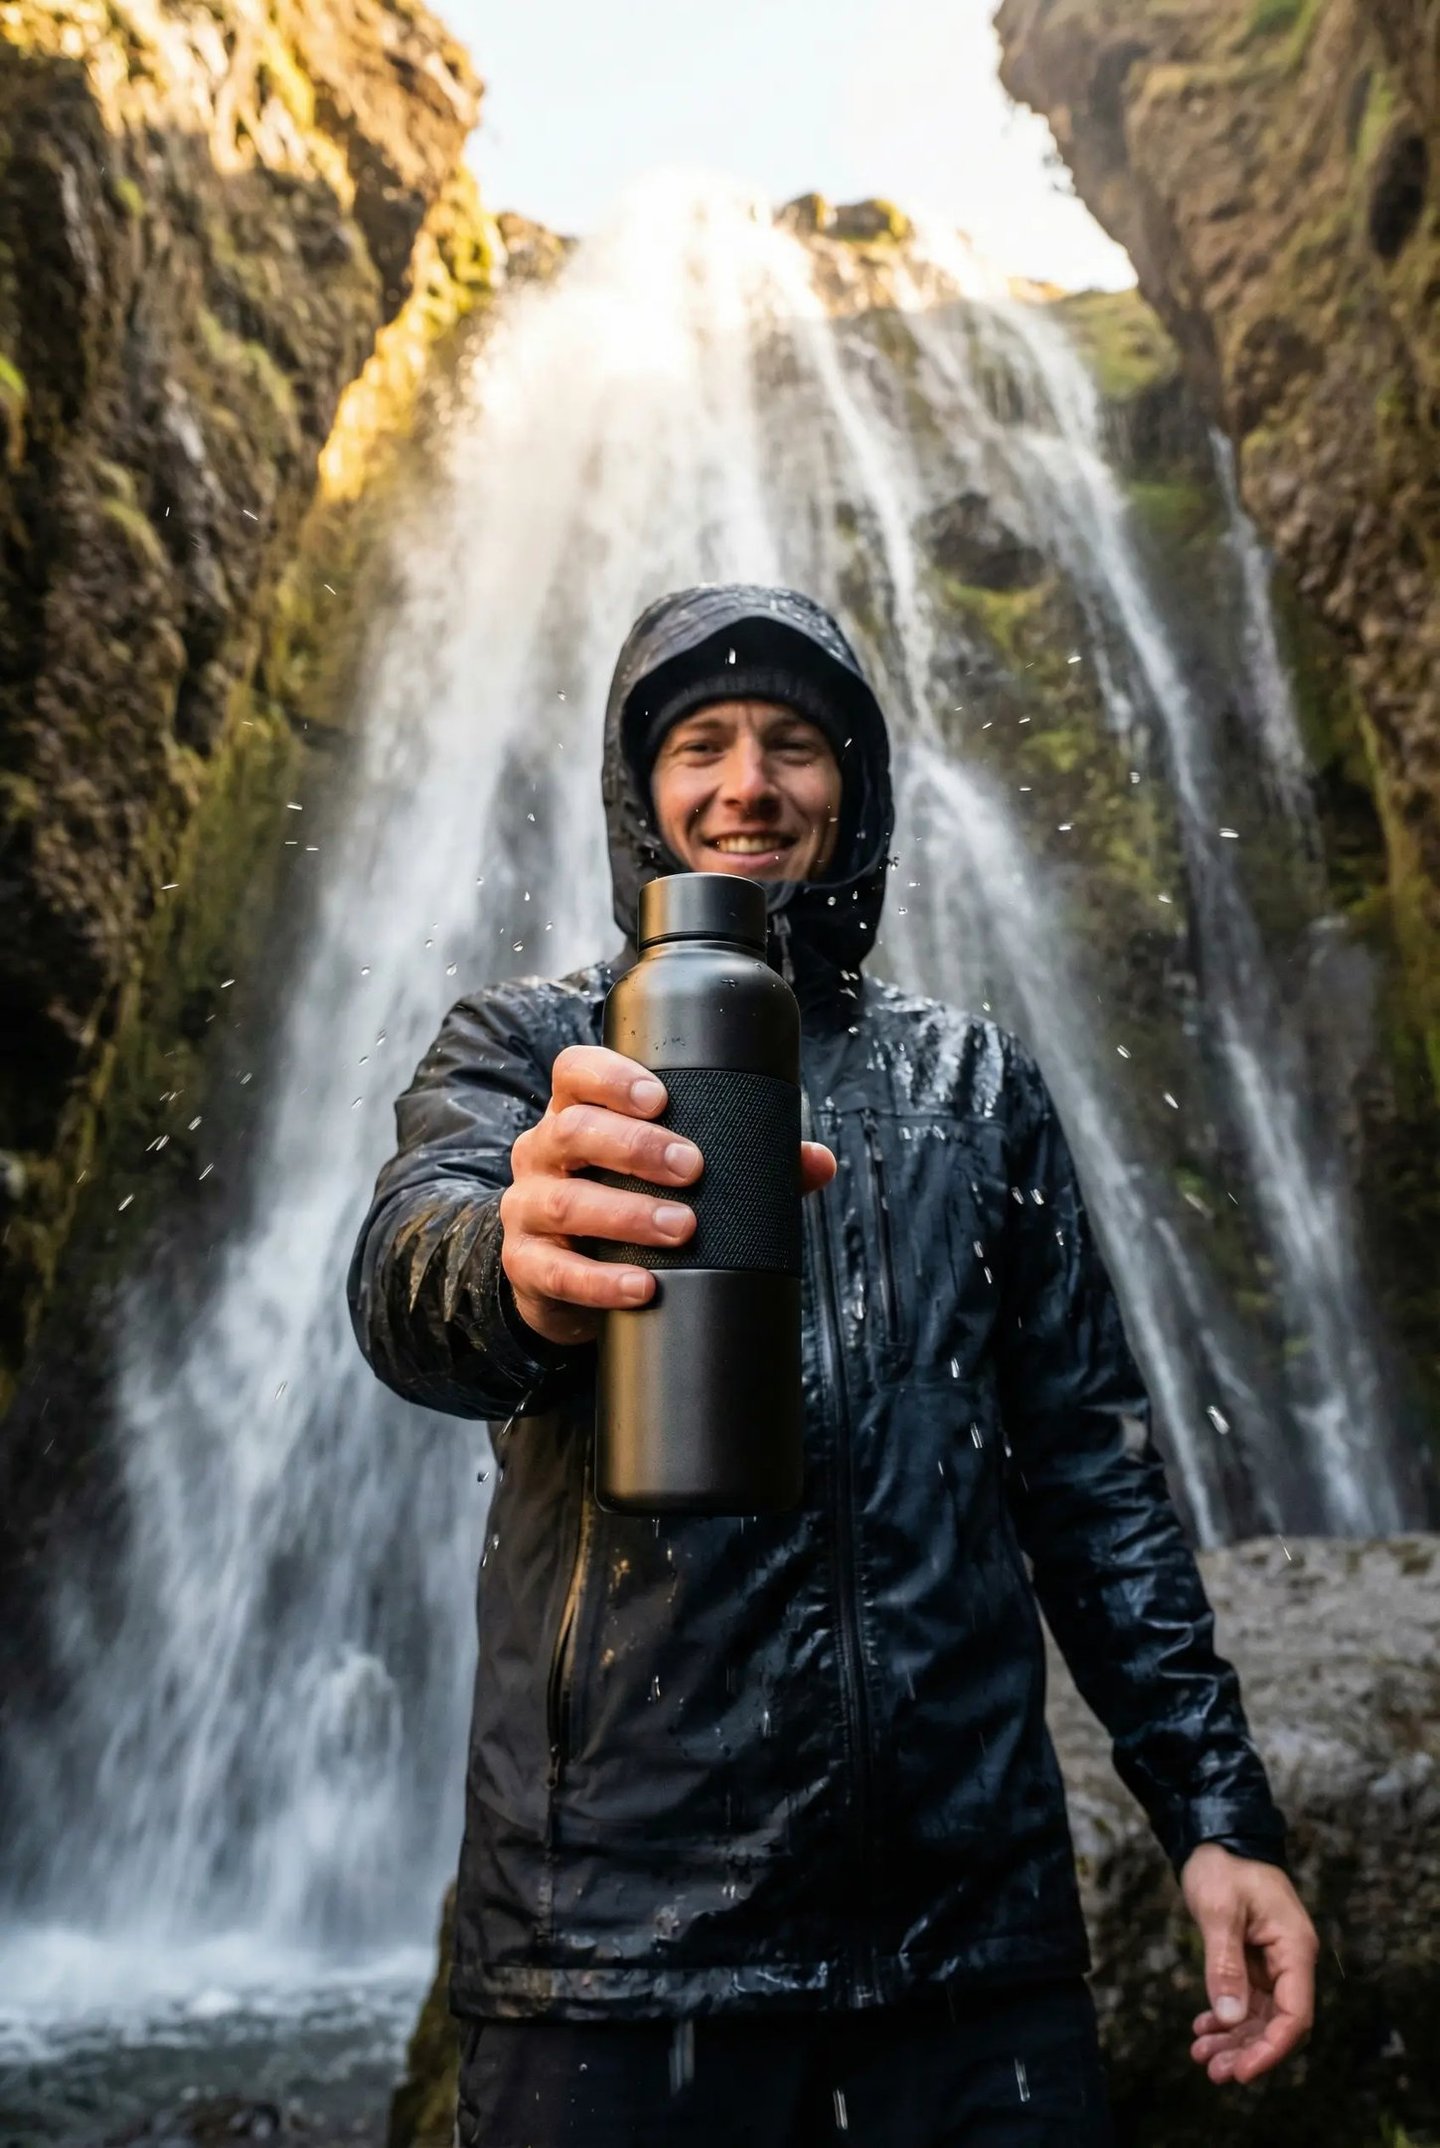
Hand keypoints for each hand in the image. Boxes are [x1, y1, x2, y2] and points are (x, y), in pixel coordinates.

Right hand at [499, 1044, 836, 1347]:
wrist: (561, 1275)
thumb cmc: (624, 1201)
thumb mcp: (667, 1174)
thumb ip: (742, 1162)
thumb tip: (817, 1162)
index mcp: (575, 1112)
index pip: (575, 1072)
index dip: (611, 1077)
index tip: (660, 1097)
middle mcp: (542, 1152)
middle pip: (573, 1131)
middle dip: (636, 1147)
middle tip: (693, 1168)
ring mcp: (526, 1209)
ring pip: (565, 1202)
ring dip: (627, 1214)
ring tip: (682, 1227)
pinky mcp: (526, 1266)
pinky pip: (557, 1273)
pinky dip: (603, 1282)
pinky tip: (643, 1286)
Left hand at [1181, 1842, 1318, 2085]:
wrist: (1214, 1834)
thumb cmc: (1222, 1864)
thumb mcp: (1219, 1911)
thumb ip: (1225, 1964)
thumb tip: (1230, 2017)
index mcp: (1294, 1948)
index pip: (1294, 2014)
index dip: (1270, 2048)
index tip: (1242, 2071)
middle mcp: (1290, 1960)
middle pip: (1277, 2022)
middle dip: (1247, 2050)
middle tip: (1213, 2070)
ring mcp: (1273, 1961)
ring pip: (1260, 2015)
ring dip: (1233, 2038)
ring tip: (1201, 2055)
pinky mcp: (1254, 1959)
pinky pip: (1246, 1999)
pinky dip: (1225, 2016)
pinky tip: (1203, 2028)